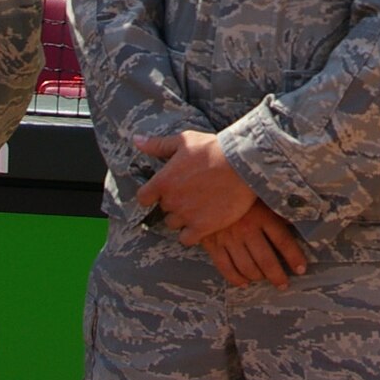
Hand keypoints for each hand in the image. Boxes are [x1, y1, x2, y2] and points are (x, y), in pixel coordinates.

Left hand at [135, 130, 258, 240]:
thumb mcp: (185, 140)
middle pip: (163, 209)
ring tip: (199, 205)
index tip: (163, 190)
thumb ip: (158, 145)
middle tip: (191, 191)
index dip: (152, 195)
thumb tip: (136, 140)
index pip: (144, 198)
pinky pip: (186, 238)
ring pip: (174, 224)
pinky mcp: (202, 227)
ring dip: (182, 217)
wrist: (242, 163)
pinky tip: (202, 220)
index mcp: (163, 181)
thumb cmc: (213, 149)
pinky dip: (191, 233)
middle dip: (174, 202)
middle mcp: (171, 201)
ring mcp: (186, 216)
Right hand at [198, 201, 309, 287]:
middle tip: (283, 284)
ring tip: (264, 279)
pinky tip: (244, 282)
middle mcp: (247, 229)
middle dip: (277, 276)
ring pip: (247, 267)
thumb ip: (278, 212)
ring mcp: (229, 238)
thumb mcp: (262, 198)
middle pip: (266, 260)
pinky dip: (236, 279)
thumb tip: (299, 222)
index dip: (294, 257)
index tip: (301, 269)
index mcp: (262, 216)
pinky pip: (226, 268)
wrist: (207, 190)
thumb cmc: (240, 194)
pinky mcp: (213, 245)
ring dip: (258, 277)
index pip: (283, 241)